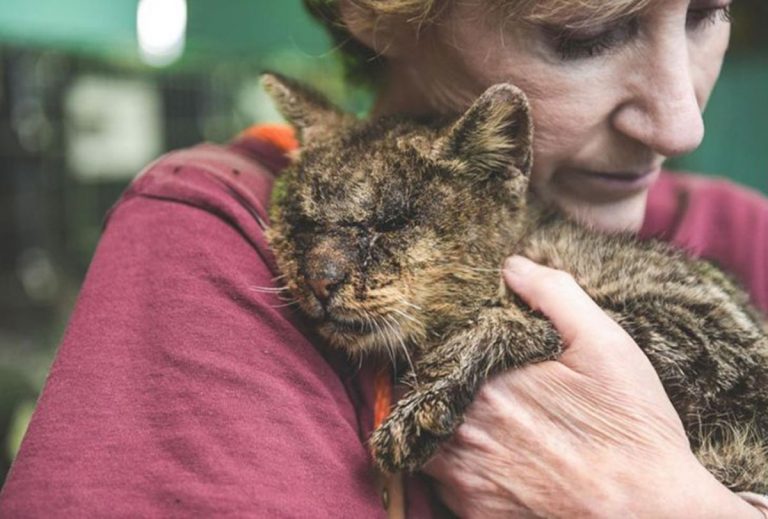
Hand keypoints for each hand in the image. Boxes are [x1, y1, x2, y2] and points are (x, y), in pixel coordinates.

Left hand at [423, 256, 761, 518]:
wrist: (647, 511)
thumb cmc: (630, 427)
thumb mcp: (604, 345)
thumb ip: (554, 295)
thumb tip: (512, 266)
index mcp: (487, 380)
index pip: (434, 354)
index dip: (439, 348)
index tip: (454, 347)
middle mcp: (465, 427)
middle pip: (422, 395)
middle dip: (436, 384)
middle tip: (462, 381)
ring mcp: (465, 476)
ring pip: (424, 439)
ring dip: (436, 425)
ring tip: (469, 417)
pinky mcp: (475, 512)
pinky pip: (441, 482)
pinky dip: (452, 467)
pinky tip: (487, 457)